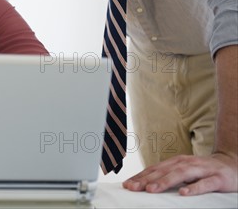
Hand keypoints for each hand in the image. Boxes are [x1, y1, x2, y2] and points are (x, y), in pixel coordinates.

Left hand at [123, 153, 237, 194]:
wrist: (232, 165)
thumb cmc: (203, 170)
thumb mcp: (184, 172)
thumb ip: (168, 176)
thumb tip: (145, 185)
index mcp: (176, 162)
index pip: (155, 169)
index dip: (140, 176)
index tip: (127, 184)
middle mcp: (187, 163)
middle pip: (164, 170)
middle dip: (147, 179)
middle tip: (133, 187)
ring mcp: (202, 169)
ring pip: (181, 174)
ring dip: (165, 181)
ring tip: (152, 189)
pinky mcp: (217, 178)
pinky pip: (204, 184)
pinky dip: (194, 188)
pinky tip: (183, 193)